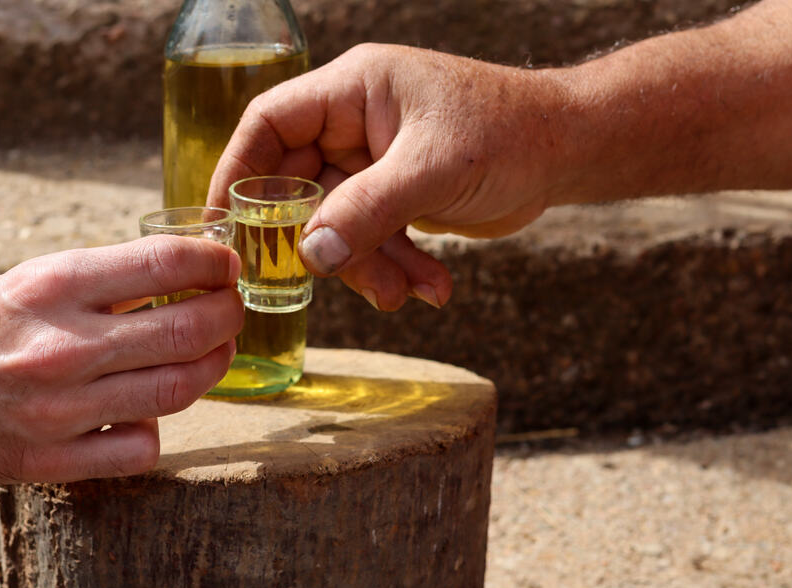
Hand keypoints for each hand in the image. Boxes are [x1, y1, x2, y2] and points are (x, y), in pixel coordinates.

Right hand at [0, 236, 242, 515]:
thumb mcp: (16, 282)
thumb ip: (91, 285)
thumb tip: (168, 279)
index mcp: (50, 286)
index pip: (164, 264)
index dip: (213, 262)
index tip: (226, 265)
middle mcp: (62, 346)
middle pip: (189, 331)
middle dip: (228, 315)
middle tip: (232, 310)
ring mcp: (61, 410)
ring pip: (179, 389)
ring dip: (212, 368)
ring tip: (214, 354)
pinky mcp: (54, 462)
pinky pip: (142, 447)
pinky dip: (159, 427)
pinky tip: (149, 412)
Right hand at [208, 43, 566, 310]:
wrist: (569, 152)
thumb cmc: (508, 134)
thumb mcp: (433, 170)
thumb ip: (369, 211)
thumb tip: (310, 256)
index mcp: (352, 90)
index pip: (270, 124)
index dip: (238, 171)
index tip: (222, 223)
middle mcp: (354, 124)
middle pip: (301, 188)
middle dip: (324, 243)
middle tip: (335, 278)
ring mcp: (374, 163)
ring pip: (339, 226)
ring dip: (370, 267)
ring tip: (409, 292)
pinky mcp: (397, 197)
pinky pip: (373, 239)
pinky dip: (397, 268)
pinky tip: (432, 287)